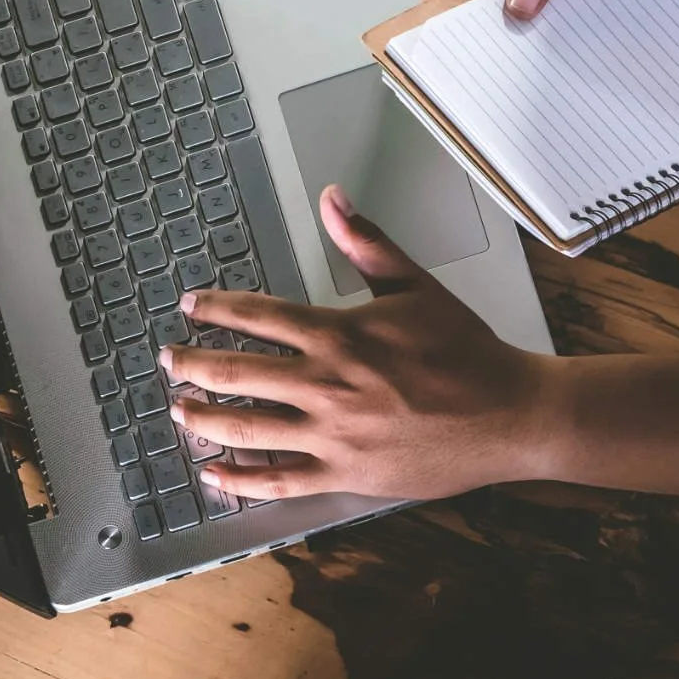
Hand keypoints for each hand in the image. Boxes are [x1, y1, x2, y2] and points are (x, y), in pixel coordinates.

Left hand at [162, 187, 554, 502]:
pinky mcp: (346, 475)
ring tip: (177, 410)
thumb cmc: (465, 350)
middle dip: (193, 363)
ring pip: (247, 428)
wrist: (510, 415)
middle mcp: (327, 385)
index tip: (191, 306)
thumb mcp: (414, 284)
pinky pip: (280, 480)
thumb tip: (333, 197)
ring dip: (203, 419)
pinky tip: (216, 476)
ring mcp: (333, 435)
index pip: (257, 315)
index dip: (216, 308)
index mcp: (339, 334)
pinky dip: (241, 481)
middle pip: (237, 372)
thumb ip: (365, 241)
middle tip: (168, 357)